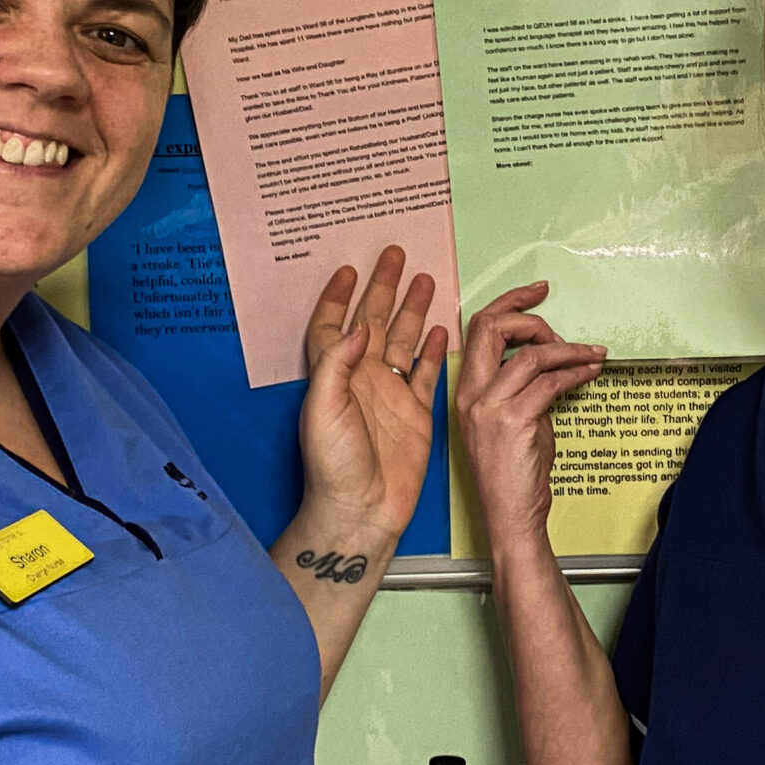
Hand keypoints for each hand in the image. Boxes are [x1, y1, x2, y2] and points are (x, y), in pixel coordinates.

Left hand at [298, 246, 448, 539]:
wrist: (362, 510)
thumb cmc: (333, 468)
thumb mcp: (323, 412)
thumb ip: (336, 367)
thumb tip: (354, 329)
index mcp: (336, 375)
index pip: (332, 325)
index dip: (337, 297)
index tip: (349, 269)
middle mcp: (363, 378)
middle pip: (372, 321)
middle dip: (383, 287)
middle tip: (395, 254)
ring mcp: (390, 394)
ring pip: (402, 339)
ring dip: (411, 309)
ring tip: (425, 279)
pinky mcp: (415, 413)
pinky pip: (425, 372)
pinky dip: (432, 349)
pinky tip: (440, 328)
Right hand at [454, 283, 607, 553]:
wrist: (511, 517)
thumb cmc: (514, 474)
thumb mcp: (514, 421)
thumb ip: (525, 389)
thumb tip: (553, 362)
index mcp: (467, 390)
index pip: (479, 327)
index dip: (510, 303)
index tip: (537, 293)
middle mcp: (473, 393)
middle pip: (493, 326)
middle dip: (531, 314)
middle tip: (562, 327)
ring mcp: (490, 407)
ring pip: (532, 353)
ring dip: (569, 348)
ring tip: (591, 355)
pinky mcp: (515, 421)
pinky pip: (550, 382)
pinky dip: (576, 372)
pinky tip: (591, 373)